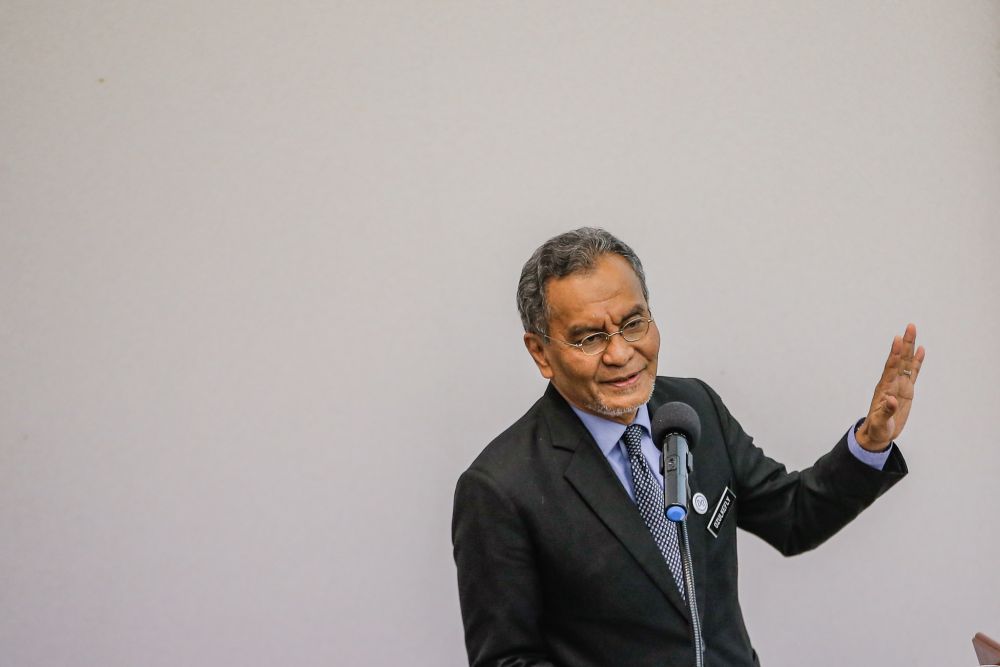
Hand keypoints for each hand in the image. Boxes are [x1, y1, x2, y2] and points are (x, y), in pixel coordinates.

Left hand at [856, 323, 924, 450]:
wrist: (878, 433)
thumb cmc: (877, 428)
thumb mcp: (880, 422)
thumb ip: (886, 411)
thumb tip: (891, 400)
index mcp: (884, 388)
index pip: (890, 367)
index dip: (894, 354)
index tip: (897, 339)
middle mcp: (891, 382)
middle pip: (899, 359)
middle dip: (905, 343)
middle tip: (910, 326)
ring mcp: (899, 385)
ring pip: (906, 362)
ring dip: (910, 347)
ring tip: (913, 330)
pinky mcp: (906, 390)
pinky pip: (913, 372)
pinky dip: (917, 361)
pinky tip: (920, 350)